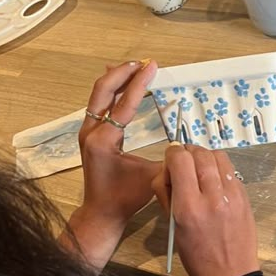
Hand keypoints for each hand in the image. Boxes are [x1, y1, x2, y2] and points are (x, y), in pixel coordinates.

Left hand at [65, 60, 160, 268]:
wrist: (102, 212)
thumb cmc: (126, 198)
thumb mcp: (152, 178)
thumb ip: (170, 160)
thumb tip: (189, 144)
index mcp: (104, 141)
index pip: (124, 104)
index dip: (140, 83)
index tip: (152, 66)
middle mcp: (91, 132)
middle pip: (103, 90)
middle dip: (123, 72)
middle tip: (143, 62)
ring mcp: (87, 132)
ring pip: (98, 94)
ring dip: (116, 78)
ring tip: (134, 66)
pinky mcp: (89, 135)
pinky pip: (99, 104)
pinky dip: (111, 90)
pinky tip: (121, 83)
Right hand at [152, 144, 259, 275]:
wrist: (231, 275)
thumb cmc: (196, 255)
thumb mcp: (173, 226)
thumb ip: (167, 193)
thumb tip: (168, 169)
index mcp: (189, 207)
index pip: (180, 159)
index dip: (172, 154)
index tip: (170, 161)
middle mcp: (212, 196)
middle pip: (199, 153)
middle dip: (187, 154)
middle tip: (183, 165)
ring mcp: (232, 195)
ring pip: (217, 155)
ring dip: (204, 158)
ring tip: (199, 171)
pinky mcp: (244, 196)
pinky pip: (230, 169)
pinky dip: (219, 169)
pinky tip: (213, 182)